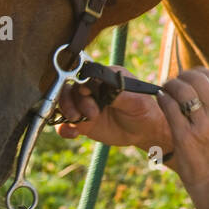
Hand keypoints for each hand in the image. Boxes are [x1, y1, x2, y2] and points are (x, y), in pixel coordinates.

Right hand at [54, 64, 170, 153]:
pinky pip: (64, 123)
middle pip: (71, 88)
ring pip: (64, 103)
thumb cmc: (145, 112)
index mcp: (107, 77)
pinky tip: (73, 133)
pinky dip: (63, 128)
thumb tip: (99, 85)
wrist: (144, 134)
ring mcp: (86, 105)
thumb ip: (118, 93)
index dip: (82, 83)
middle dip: (74, 100)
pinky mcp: (83, 122)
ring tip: (78, 120)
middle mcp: (93, 89)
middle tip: (90, 113)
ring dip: (66, 111)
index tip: (86, 93)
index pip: (87, 74)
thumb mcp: (136, 102)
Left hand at [155, 69, 208, 208]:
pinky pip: (170, 107)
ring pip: (183, 90)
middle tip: (172, 83)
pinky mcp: (185, 137)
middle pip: (198, 79)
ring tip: (164, 90)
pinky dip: (162, 99)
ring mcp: (203, 126)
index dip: (196, 73)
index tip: (187, 78)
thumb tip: (198, 89)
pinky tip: (160, 101)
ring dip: (170, 85)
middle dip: (181, 76)